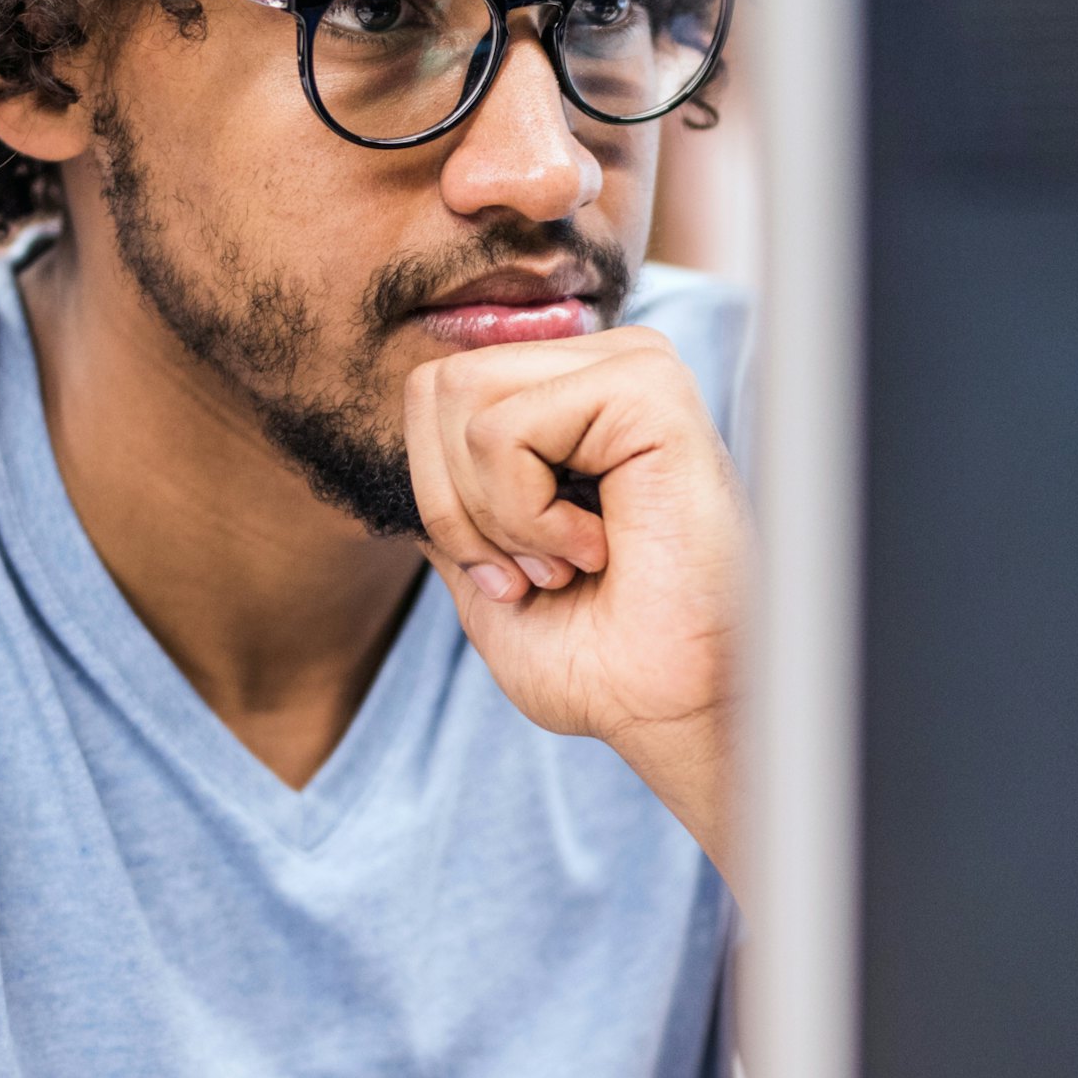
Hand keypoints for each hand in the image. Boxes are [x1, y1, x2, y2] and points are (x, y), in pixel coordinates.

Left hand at [404, 326, 742, 869]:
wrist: (673, 711)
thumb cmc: (601, 659)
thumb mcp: (485, 568)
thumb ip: (445, 496)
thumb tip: (404, 437)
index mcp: (575, 398)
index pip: (433, 392)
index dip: (438, 499)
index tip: (513, 574)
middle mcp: (607, 367)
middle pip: (436, 386)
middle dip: (456, 506)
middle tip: (535, 572)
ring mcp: (633, 368)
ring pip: (464, 400)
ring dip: (497, 515)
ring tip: (571, 560)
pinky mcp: (648, 390)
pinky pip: (505, 430)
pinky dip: (528, 515)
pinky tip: (598, 547)